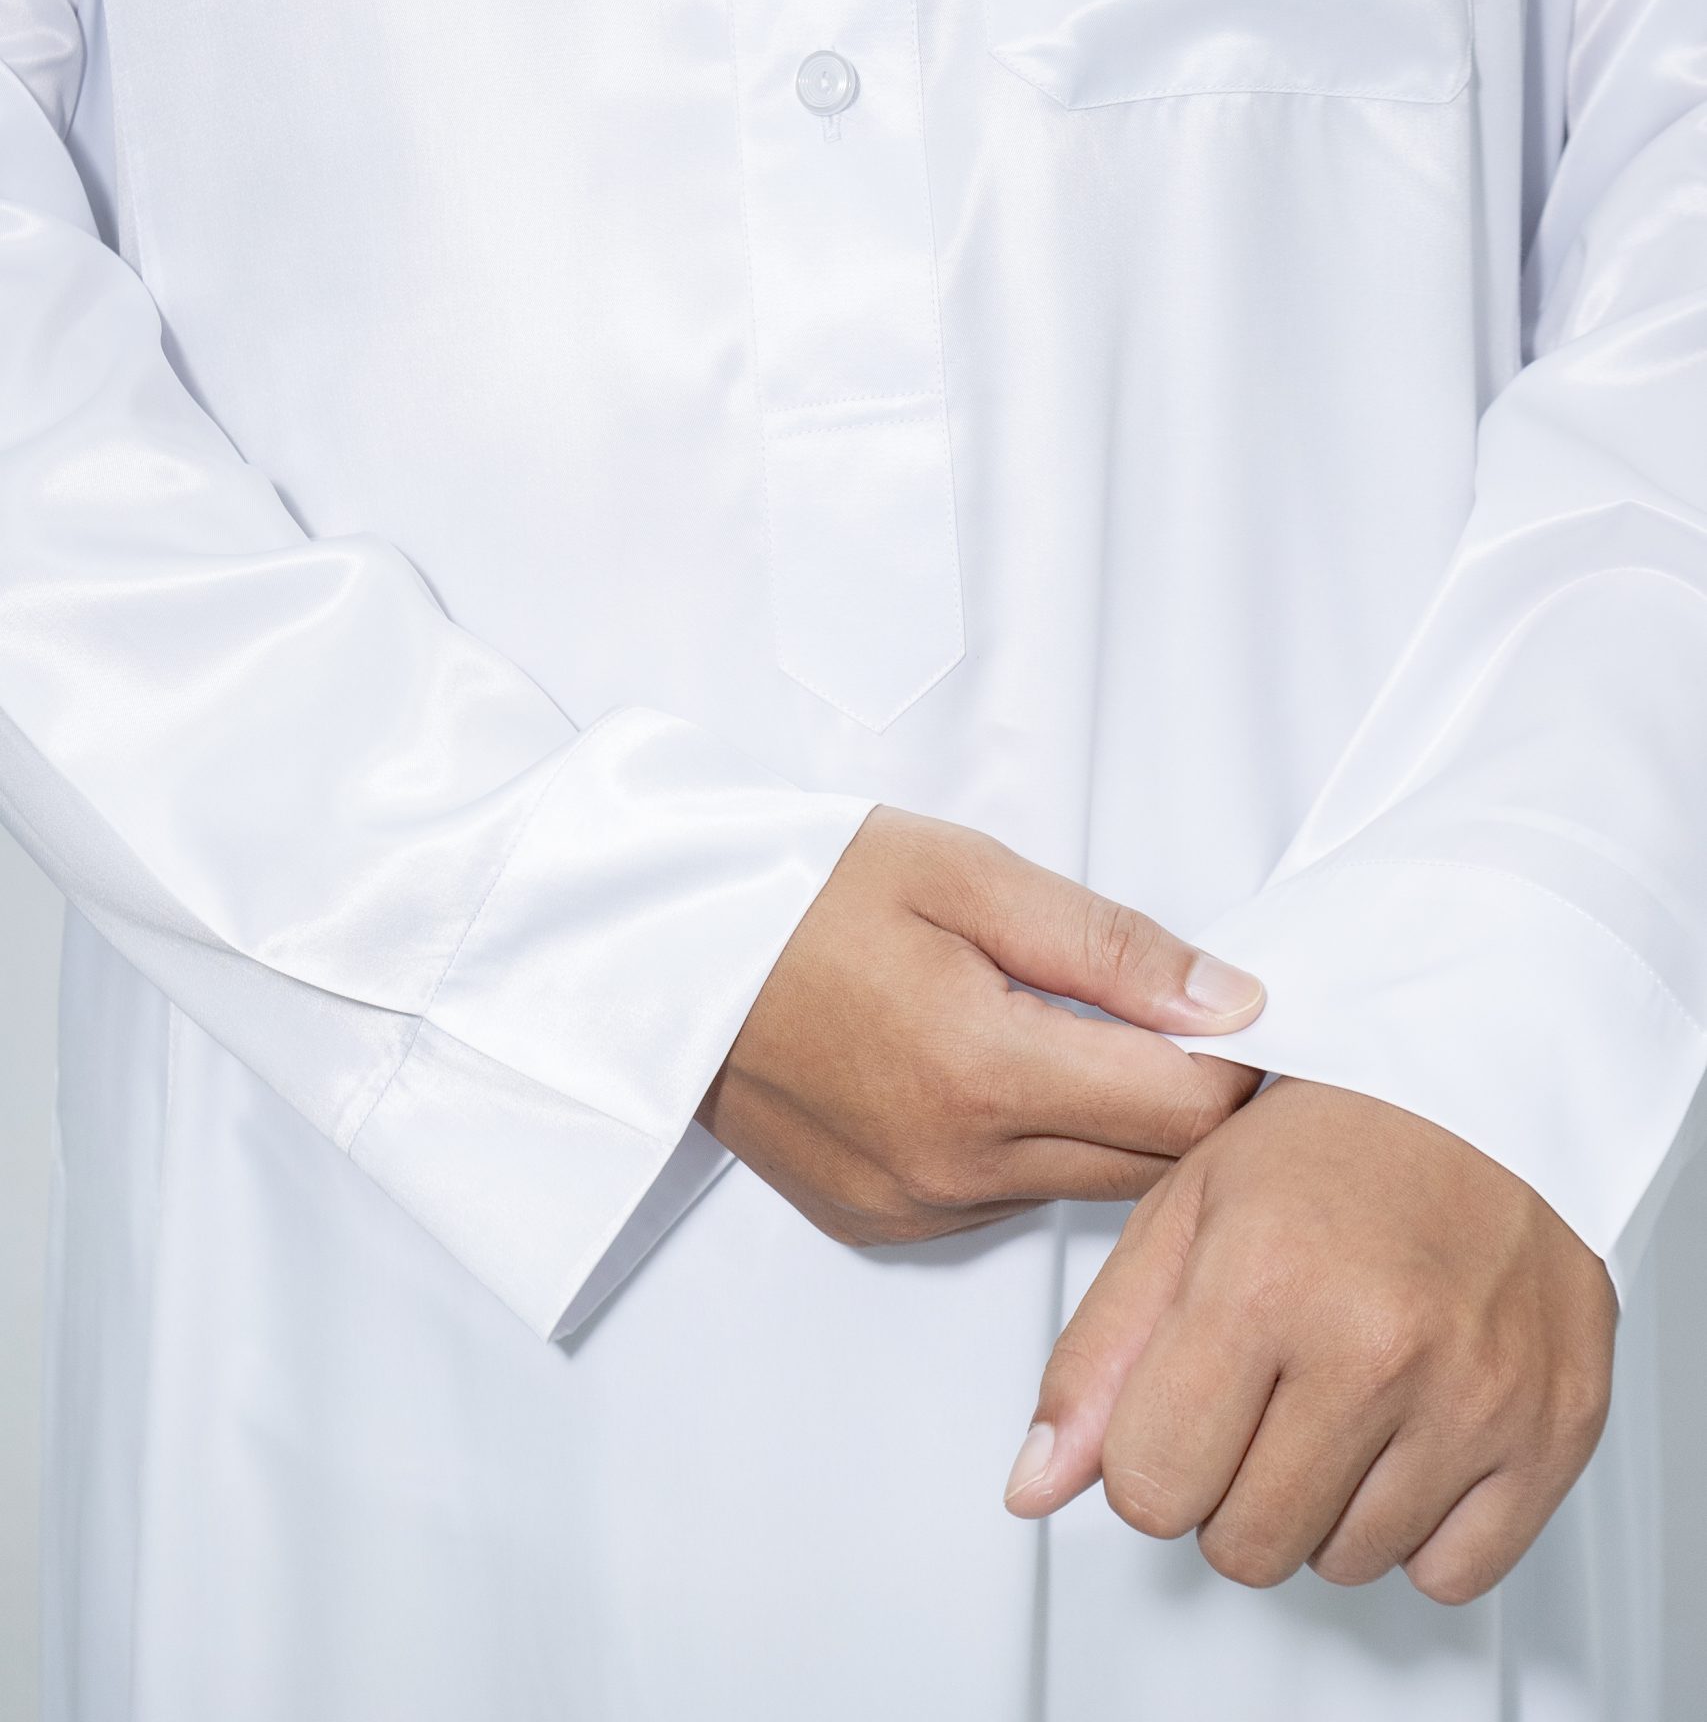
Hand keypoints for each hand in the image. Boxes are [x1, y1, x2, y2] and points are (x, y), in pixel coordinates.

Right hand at [699, 804, 1263, 1246]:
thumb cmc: (805, 887)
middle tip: (1199, 1024)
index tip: (1258, 1014)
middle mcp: (953, 1169)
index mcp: (984, 1074)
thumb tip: (1237, 1002)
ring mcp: (912, 1210)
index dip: (1247, 1065)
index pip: (1188, 1111)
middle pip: (1151, 1171)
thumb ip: (1109, 946)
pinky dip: (1033, 1151)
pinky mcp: (878, 1225)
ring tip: (1099, 1042)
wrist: (659, 948)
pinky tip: (1006, 1079)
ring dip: (1114, 1130)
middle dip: (1195, 1106)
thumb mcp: (964, 873)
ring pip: (1082, 1192)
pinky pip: (1004, 1203)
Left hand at [1005, 1078, 1615, 1604]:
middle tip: (1267, 1388)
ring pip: (1345, 1564)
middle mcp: (1375, 1344)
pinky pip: (1451, 1573)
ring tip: (1343, 1390)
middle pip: (1246, 1545)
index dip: (1151, 1454)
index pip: (1150, 1491)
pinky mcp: (1553, 1430)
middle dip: (1233, 1483)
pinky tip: (1410, 1431)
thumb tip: (1033, 1486)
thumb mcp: (1181, 1213)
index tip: (1183, 1399)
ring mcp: (1474, 1394)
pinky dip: (1420, 1527)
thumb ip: (1099, 1357)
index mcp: (1263, 1280)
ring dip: (1326, 1502)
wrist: (1485, 1091)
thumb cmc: (1333, 1141)